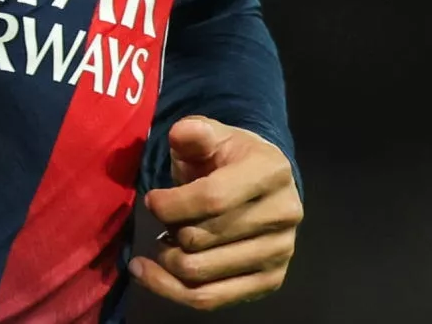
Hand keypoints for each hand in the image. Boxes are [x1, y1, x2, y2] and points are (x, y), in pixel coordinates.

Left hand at [131, 116, 301, 309]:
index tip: (151, 200)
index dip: (173, 204)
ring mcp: (280, 252)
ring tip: (160, 245)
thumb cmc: (231, 158)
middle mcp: (283, 214)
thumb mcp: (213, 135)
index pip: (213, 198)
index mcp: (271, 171)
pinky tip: (147, 274)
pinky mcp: (271, 281)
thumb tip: (180, 134)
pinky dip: (170, 290)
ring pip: (202, 272)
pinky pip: (211, 298)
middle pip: (203, 238)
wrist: (266, 183)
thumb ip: (195, 132)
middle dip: (169, 231)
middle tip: (163, 222)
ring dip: (168, 260)